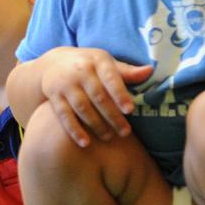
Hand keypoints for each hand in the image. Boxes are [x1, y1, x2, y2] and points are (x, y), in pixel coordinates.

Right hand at [37, 47, 153, 146]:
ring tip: (109, 137)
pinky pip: (64, 115)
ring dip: (96, 124)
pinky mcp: (54, 97)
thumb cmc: (90, 65)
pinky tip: (85, 143)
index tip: (130, 110)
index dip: (120, 94)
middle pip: (98, 96)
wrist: (54, 63)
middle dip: (112, 115)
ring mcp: (65, 84)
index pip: (111, 78)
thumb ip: (127, 71)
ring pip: (82, 107)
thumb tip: (150, 71)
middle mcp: (80, 71)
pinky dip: (74, 130)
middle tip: (125, 132)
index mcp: (98, 61)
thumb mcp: (107, 63)